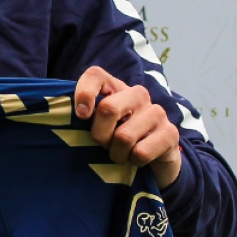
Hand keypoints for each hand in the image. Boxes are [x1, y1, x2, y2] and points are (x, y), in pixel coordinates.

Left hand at [74, 65, 181, 187]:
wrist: (156, 161)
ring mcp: (156, 112)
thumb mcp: (100, 126)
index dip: (84, 93)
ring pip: (124, 136)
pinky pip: (141, 152)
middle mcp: (137, 95)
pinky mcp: (170, 133)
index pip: (95, 75)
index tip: (81, 116)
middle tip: (103, 145)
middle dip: (100, 135)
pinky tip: (137, 160)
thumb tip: (65, 116)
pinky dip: (134, 162)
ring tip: (120, 155)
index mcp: (116, 88)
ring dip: (117, 154)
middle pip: (108, 108)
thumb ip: (85, 116)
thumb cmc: (119, 140)